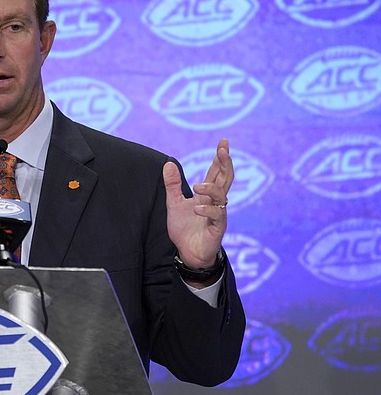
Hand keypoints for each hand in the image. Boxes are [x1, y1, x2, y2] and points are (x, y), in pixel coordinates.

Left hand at [163, 138, 232, 268]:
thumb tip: (168, 163)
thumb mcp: (174, 203)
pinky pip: (217, 216)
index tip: (223, 142)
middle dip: (225, 163)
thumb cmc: (184, 228)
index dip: (220, 157)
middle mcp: (215, 201)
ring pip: (222, 196)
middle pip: (225, 178)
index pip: (216, 172)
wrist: (187, 252)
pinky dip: (207, 210)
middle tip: (223, 151)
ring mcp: (218, 214)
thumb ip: (172, 185)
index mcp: (206, 194)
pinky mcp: (218, 228)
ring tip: (197, 187)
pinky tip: (197, 209)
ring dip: (211, 189)